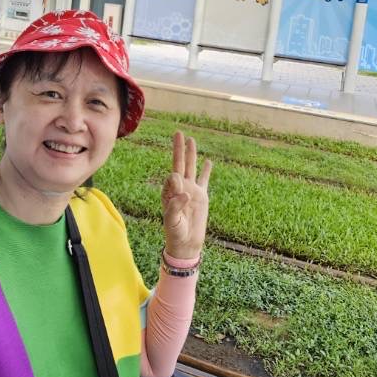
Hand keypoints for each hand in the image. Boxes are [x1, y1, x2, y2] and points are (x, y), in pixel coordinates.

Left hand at [161, 131, 211, 259]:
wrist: (187, 243)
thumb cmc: (175, 233)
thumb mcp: (172, 221)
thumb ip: (175, 205)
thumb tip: (185, 191)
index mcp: (168, 193)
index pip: (172, 178)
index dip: (175, 179)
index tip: (178, 184)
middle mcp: (179, 189)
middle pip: (180, 164)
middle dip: (178, 149)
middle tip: (178, 133)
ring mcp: (191, 191)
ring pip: (192, 168)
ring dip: (191, 154)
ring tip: (191, 139)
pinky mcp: (202, 196)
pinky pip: (205, 180)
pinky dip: (206, 170)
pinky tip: (208, 161)